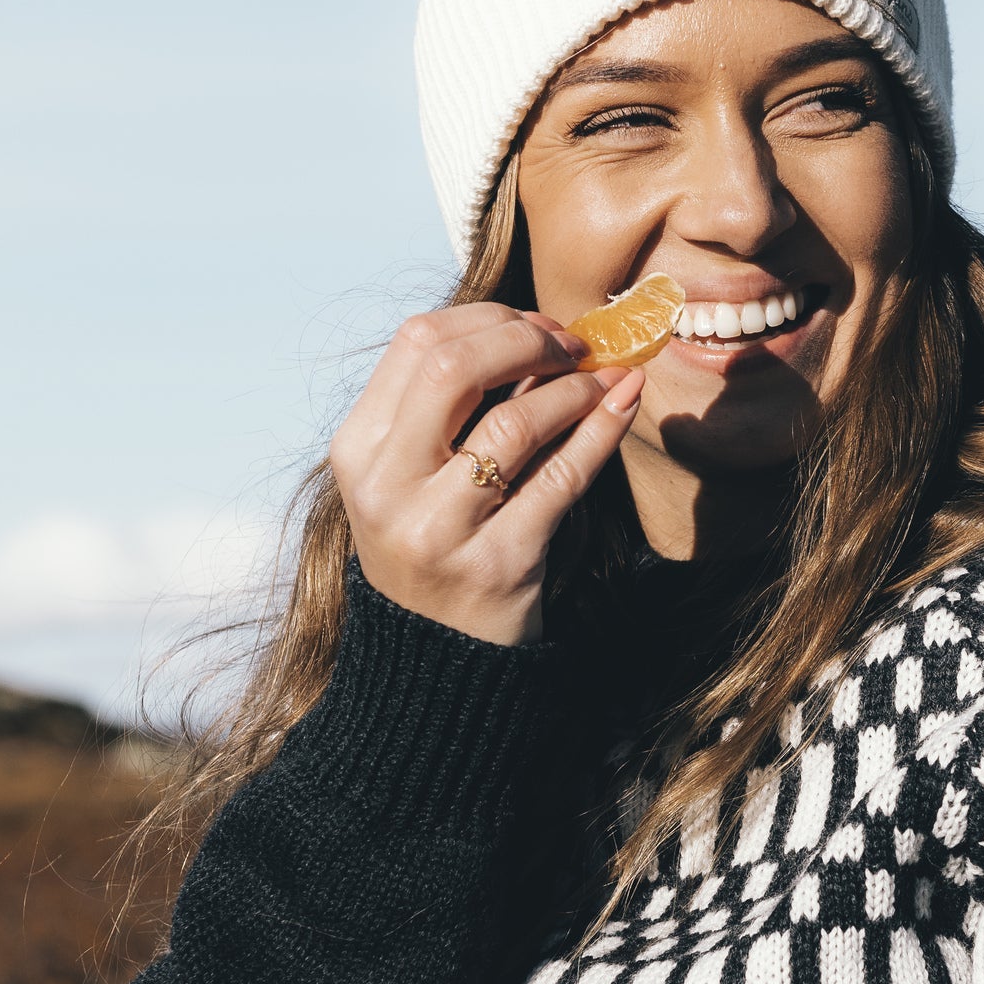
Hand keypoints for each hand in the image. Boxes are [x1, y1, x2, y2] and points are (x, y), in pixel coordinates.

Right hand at [329, 301, 643, 644]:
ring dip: (574, 387)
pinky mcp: (498, 564)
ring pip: (513, 421)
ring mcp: (439, 530)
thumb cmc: (436, 548)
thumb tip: (541, 330)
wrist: (436, 663)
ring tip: (606, 377)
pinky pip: (562, 478)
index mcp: (358, 451)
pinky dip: (602, 429)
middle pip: (454, 366)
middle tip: (574, 347)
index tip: (537, 328)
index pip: (417, 342)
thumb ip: (457, 408)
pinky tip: (625, 402)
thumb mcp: (416, 476)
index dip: (489, 320)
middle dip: (527, 339)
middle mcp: (387, 487)